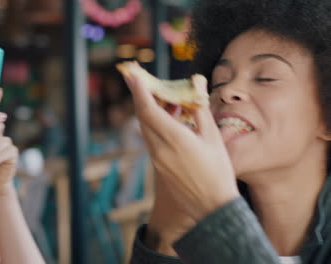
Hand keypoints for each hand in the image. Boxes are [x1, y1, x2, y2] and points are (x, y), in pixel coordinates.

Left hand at [123, 72, 239, 222]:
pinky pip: (152, 139)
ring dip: (150, 110)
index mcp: (173, 139)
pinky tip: (170, 118)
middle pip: (142, 117)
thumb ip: (200, 108)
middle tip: (142, 79)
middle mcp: (159, 149)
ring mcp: (156, 159)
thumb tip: (196, 83)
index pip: (148, 110)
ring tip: (165, 98)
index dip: (139, 91)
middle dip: (141, 96)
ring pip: (146, 128)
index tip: (132, 75)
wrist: (212, 207)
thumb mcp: (213, 137)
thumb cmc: (218, 171)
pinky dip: (156, 125)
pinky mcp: (158, 166)